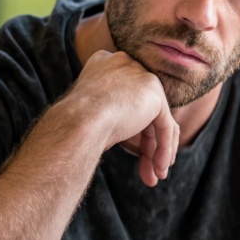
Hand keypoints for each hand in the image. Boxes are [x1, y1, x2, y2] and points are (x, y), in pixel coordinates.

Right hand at [66, 50, 178, 185]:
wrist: (77, 122)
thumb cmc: (74, 124)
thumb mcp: (92, 112)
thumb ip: (111, 110)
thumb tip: (129, 130)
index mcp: (106, 64)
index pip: (129, 96)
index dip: (133, 127)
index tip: (132, 149)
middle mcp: (126, 64)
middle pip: (146, 110)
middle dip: (147, 144)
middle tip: (147, 170)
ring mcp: (142, 76)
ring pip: (158, 119)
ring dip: (157, 150)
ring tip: (155, 176)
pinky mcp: (154, 94)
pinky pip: (165, 126)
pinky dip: (163, 148)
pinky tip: (158, 169)